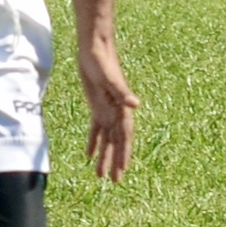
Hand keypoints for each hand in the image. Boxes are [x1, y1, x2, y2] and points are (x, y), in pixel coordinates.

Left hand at [77, 43, 138, 180]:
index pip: (124, 135)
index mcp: (122, 106)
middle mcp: (117, 110)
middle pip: (117, 141)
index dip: (124, 153)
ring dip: (104, 155)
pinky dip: (94, 142)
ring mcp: (107, 108)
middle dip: (116, 160)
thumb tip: (136, 105)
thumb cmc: (101, 59)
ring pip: (107, 138)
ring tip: (99, 175)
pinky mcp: (97, 104)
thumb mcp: (109, 76)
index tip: (122, 171)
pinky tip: (89, 155)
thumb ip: (122, 91)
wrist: (94, 45)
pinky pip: (97, 128)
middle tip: (114, 181)